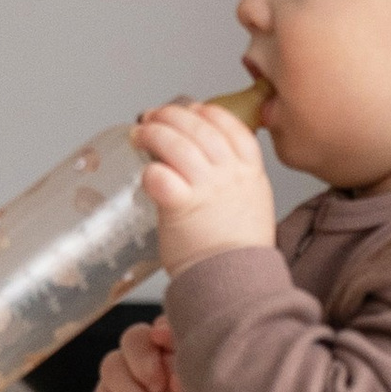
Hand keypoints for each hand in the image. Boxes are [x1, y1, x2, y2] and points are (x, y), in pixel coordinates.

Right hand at [95, 314, 194, 391]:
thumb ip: (191, 383)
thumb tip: (174, 381)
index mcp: (175, 348)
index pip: (163, 326)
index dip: (161, 329)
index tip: (161, 338)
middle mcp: (149, 356)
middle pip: (132, 338)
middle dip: (141, 360)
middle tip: (157, 386)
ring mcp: (126, 377)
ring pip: (110, 364)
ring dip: (127, 388)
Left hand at [133, 98, 277, 270]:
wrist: (234, 283)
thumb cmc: (237, 251)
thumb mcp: (251, 203)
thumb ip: (232, 180)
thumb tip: (202, 164)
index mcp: (250, 171)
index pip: (232, 126)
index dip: (208, 112)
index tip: (193, 109)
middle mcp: (230, 174)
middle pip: (199, 127)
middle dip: (171, 115)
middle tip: (153, 116)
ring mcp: (207, 188)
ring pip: (176, 144)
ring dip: (153, 133)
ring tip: (139, 134)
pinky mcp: (181, 206)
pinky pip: (160, 174)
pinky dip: (150, 170)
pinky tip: (145, 172)